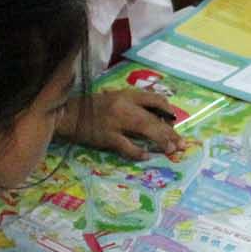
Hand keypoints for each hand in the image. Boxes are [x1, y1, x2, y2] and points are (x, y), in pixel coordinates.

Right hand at [61, 89, 182, 159]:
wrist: (69, 114)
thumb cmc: (94, 106)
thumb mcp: (116, 98)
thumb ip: (134, 104)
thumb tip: (157, 117)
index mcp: (128, 94)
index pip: (157, 99)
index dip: (168, 111)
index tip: (172, 122)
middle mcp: (124, 106)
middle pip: (154, 118)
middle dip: (170, 132)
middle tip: (181, 144)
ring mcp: (116, 122)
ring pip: (146, 129)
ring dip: (161, 141)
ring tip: (171, 150)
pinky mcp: (107, 136)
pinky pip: (127, 146)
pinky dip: (138, 152)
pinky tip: (147, 156)